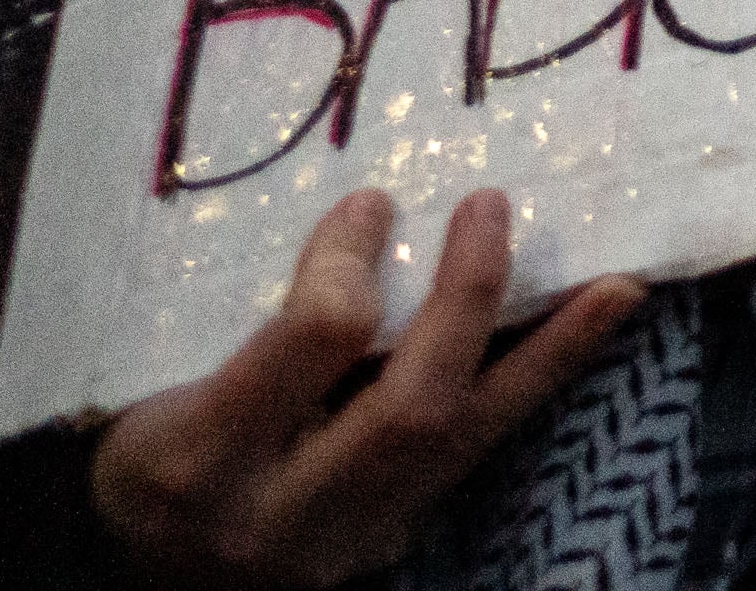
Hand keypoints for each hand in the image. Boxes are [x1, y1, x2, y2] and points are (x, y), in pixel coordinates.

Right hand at [91, 190, 641, 587]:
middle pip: (408, 406)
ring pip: (465, 439)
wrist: (138, 575)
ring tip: (618, 282)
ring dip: (549, 352)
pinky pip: (475, 456)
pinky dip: (535, 384)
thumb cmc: (141, 454)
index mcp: (192, 460)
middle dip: (466, 301)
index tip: (374, 202)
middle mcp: (276, 516)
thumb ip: (249, 318)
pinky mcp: (389, 540)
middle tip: (490, 204)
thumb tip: (372, 215)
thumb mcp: (144, 388)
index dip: (350, 267)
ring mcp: (344, 541)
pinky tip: (592, 328)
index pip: (309, 350)